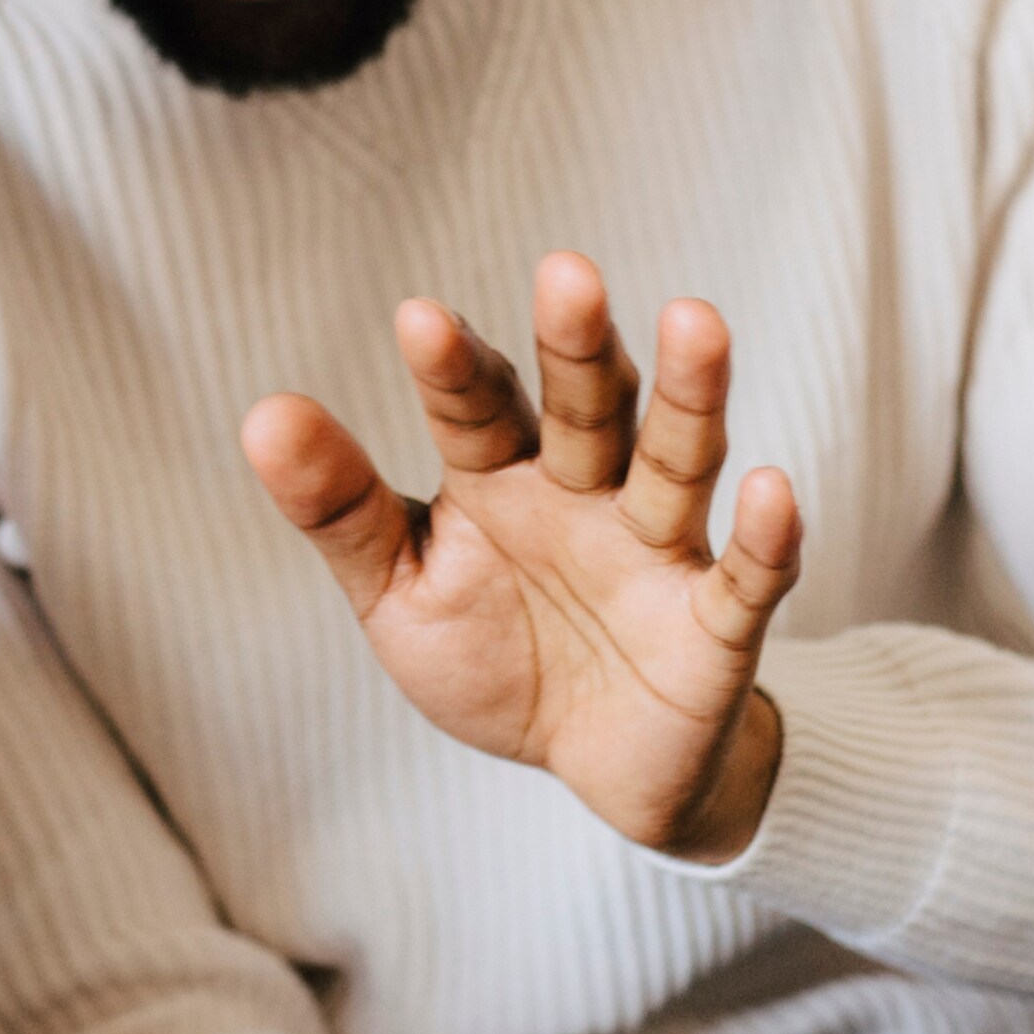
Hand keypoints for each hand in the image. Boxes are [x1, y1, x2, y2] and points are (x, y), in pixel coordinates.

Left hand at [242, 252, 801, 863]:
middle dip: (576, 347)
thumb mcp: (398, 589)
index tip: (419, 318)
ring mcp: (657, 552)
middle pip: (587, 408)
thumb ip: (339, 509)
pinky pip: (746, 579)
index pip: (477, 408)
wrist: (596, 761)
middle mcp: (585, 494)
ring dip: (689, 399)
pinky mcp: (715, 626)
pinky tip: (772, 487)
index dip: (453, 368)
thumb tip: (261, 414)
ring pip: (676, 464)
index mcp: (500, 477)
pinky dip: (764, 537)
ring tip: (692, 318)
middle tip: (565, 272)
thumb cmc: (495, 654)